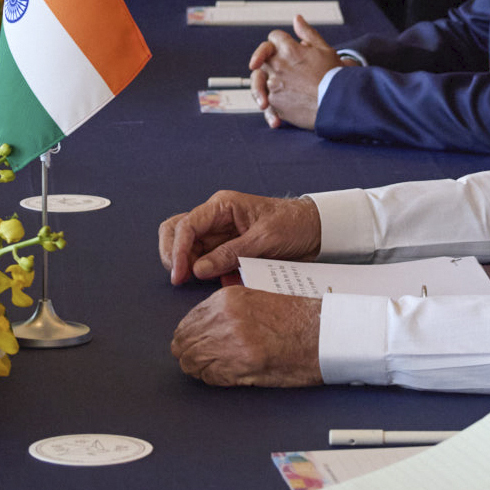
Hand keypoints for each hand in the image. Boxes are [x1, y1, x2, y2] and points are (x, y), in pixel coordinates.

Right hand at [156, 190, 321, 283]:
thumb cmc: (293, 225)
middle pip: (177, 232)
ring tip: (194, 282)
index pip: (187, 225)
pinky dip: (207, 274)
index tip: (180, 274)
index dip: (178, 250)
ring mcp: (219, 235)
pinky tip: (220, 282)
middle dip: (173, 254)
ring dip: (187, 265)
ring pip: (187, 248)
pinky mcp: (226, 250)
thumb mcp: (264, 239)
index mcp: (221, 207)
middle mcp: (215, 219)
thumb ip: (230, 254)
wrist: (316, 231)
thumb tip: (197, 270)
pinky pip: (206, 262)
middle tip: (179, 278)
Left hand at [171, 287, 322, 386]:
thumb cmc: (300, 319)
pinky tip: (225, 376)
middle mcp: (225, 318)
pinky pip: (210, 377)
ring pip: (191, 361)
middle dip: (189, 353)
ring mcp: (231, 342)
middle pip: (184, 342)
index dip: (189, 337)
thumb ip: (228, 311)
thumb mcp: (257, 301)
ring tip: (213, 370)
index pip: (188, 321)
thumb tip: (205, 327)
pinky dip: (213, 380)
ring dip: (199, 369)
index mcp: (228, 299)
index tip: (192, 343)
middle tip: (197, 361)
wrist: (326, 333)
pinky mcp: (241, 365)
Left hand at [249, 18, 339, 129]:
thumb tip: (297, 19)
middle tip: (283, 71)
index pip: (274, 37)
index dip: (280, 42)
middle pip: (262, 57)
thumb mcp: (325, 50)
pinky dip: (269, 105)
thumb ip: (308, 33)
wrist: (338, 104)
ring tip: (276, 91)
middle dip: (269, 61)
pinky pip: (264, 99)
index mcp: (290, 49)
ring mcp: (273, 84)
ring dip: (263, 83)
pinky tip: (277, 114)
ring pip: (258, 79)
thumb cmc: (334, 77)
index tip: (286, 50)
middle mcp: (278, 65)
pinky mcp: (273, 102)